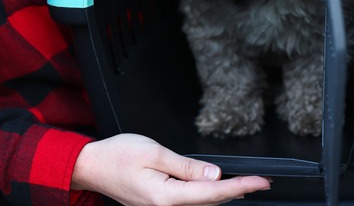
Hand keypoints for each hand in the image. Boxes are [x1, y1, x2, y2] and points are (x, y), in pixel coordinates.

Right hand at [71, 133, 270, 204]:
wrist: (91, 166)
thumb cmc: (116, 155)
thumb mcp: (154, 153)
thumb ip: (186, 166)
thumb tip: (214, 175)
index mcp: (166, 197)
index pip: (213, 193)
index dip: (240, 187)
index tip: (261, 182)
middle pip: (210, 203)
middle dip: (237, 192)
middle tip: (262, 182)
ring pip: (201, 205)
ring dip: (223, 195)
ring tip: (247, 185)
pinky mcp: (157, 205)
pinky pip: (188, 203)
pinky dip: (206, 196)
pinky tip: (216, 188)